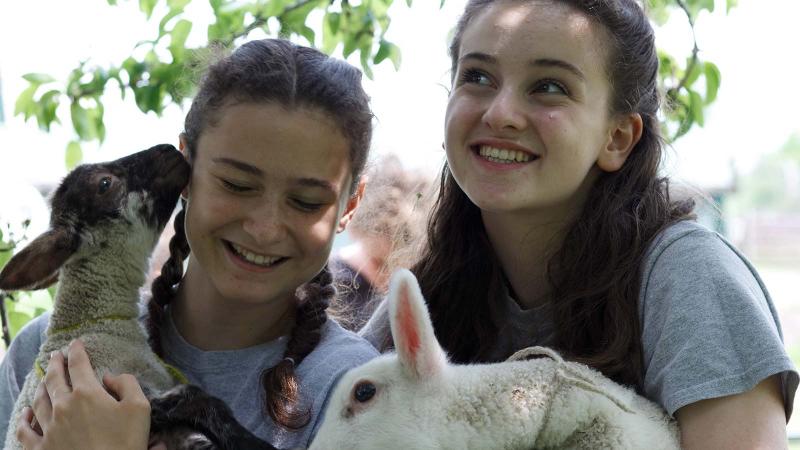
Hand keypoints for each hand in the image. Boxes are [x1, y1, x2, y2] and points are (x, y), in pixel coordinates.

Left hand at [16, 339, 151, 449]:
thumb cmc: (125, 443)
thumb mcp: (140, 408)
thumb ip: (127, 384)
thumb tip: (110, 377)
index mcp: (87, 394)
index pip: (78, 365)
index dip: (77, 351)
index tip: (76, 343)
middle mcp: (63, 407)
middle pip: (54, 379)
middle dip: (55, 364)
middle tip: (56, 355)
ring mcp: (49, 428)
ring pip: (39, 401)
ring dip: (41, 386)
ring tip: (43, 380)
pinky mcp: (41, 448)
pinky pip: (25, 431)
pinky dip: (24, 419)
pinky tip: (26, 413)